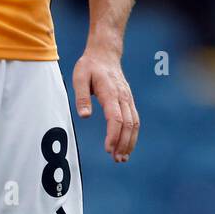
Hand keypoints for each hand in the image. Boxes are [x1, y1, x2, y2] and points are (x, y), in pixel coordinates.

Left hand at [72, 46, 139, 161]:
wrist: (105, 54)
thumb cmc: (89, 66)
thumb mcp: (79, 77)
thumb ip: (81, 97)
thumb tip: (84, 116)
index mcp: (111, 93)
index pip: (116, 118)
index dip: (113, 135)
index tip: (108, 149)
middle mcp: (123, 97)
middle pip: (129, 124)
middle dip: (123, 143)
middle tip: (116, 159)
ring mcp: (128, 99)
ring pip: (135, 123)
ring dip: (130, 142)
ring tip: (122, 158)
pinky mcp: (129, 101)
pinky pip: (135, 120)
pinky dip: (132, 134)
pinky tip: (127, 145)